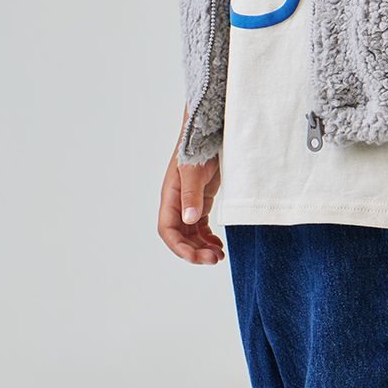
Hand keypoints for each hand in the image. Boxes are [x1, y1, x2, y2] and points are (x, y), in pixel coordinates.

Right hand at [157, 109, 224, 264]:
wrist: (210, 128)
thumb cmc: (198, 144)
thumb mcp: (194, 170)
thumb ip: (192, 194)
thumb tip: (188, 219)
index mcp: (171, 196)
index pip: (168, 230)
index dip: (179, 247)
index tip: (197, 257)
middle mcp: (178, 202)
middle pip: (179, 236)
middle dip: (194, 251)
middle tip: (214, 260)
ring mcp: (190, 201)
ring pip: (190, 234)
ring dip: (202, 247)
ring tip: (218, 256)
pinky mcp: (201, 199)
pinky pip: (200, 226)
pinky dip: (208, 238)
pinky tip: (218, 245)